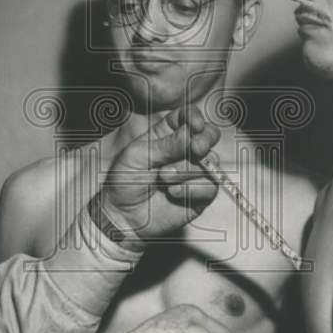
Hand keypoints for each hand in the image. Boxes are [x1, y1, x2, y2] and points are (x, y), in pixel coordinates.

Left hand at [99, 106, 220, 240]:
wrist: (123, 215)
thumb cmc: (125, 181)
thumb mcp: (138, 156)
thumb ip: (166, 145)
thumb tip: (191, 134)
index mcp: (167, 135)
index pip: (187, 117)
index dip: (195, 117)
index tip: (195, 124)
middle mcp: (184, 151)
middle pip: (209, 135)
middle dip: (205, 139)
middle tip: (195, 148)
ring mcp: (194, 173)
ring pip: (209, 163)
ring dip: (186, 170)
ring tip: (163, 178)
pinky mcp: (200, 195)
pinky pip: (210, 186)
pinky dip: (191, 189)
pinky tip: (172, 193)